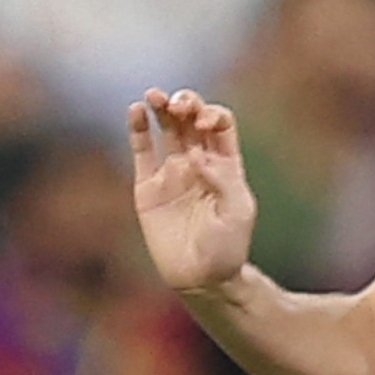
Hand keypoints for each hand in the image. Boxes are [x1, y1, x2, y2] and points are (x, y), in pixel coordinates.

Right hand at [129, 89, 257, 295]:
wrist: (201, 278)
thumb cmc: (227, 248)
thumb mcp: (238, 212)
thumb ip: (223, 180)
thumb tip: (196, 155)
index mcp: (226, 164)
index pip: (219, 124)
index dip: (211, 115)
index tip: (203, 124)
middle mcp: (198, 162)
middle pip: (191, 120)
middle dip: (186, 104)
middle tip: (178, 106)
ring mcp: (172, 173)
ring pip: (166, 130)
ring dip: (161, 108)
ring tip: (154, 96)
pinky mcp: (148, 188)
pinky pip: (142, 152)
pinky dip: (138, 130)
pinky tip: (136, 111)